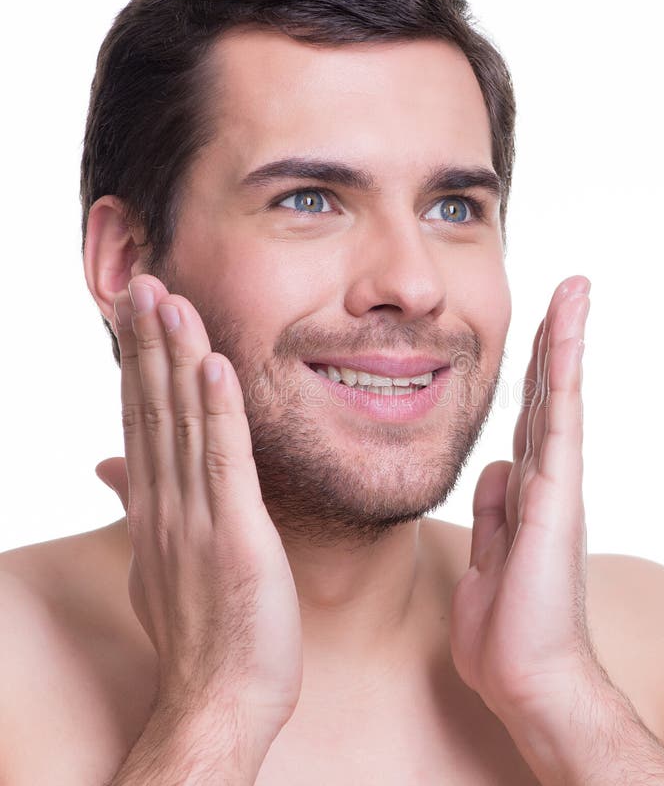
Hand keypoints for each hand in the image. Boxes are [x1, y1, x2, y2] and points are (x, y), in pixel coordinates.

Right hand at [96, 275, 301, 726]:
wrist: (219, 700)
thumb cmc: (202, 632)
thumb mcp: (158, 563)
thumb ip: (139, 508)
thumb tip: (109, 467)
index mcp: (154, 509)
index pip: (140, 420)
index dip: (138, 363)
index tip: (137, 313)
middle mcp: (165, 505)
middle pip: (152, 409)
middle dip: (147, 343)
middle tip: (143, 283)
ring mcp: (195, 519)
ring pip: (181, 423)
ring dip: (175, 358)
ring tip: (169, 300)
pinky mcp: (233, 536)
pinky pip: (224, 462)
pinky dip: (218, 410)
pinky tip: (214, 364)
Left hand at [450, 275, 595, 722]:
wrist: (527, 677)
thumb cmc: (508, 628)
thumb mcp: (486, 558)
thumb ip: (492, 513)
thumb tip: (496, 469)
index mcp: (523, 494)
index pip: (526, 419)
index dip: (531, 376)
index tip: (534, 332)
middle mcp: (544, 480)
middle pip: (547, 397)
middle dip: (553, 342)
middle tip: (566, 292)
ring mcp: (554, 484)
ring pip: (559, 397)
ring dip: (564, 341)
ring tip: (574, 292)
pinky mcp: (556, 495)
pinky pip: (559, 421)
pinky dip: (564, 374)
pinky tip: (567, 334)